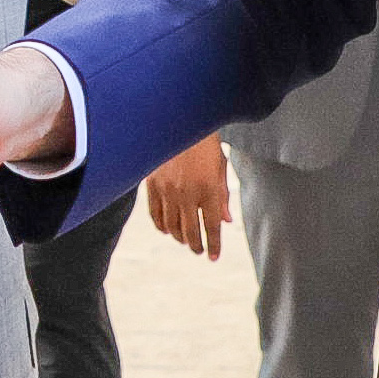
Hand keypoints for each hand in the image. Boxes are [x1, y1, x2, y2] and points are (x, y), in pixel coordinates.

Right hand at [144, 136, 229, 256]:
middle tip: (199, 251)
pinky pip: (155, 213)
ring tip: (185, 240)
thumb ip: (222, 196)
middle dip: (196, 245)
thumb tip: (226, 220)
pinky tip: (166, 230)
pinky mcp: (153, 184)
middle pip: (191, 231)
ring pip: (171, 226)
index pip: (212, 227)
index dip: (213, 245)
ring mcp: (168, 190)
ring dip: (179, 237)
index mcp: (209, 189)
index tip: (213, 257)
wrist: (180, 120)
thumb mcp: (220, 167)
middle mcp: (187, 193)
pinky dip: (161, 225)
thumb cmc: (205, 142)